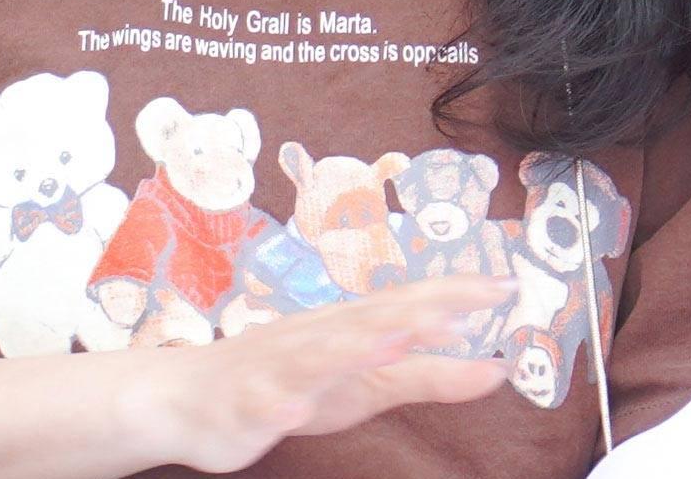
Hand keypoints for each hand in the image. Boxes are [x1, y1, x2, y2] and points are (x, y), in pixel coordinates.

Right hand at [127, 277, 513, 473]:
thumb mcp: (369, 384)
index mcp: (348, 329)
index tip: (505, 284)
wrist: (186, 397)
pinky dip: (280, 403)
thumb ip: (430, 375)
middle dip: (412, 311)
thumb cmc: (285, 382)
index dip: (452, 294)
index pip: (406, 304)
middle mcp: (316, 338)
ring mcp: (277, 368)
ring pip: (316, 357)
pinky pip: (263, 404)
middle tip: (460, 303)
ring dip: (352, 348)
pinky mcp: (246, 403)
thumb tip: (498, 367)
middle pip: (367, 319)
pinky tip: (295, 406)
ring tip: (391, 343)